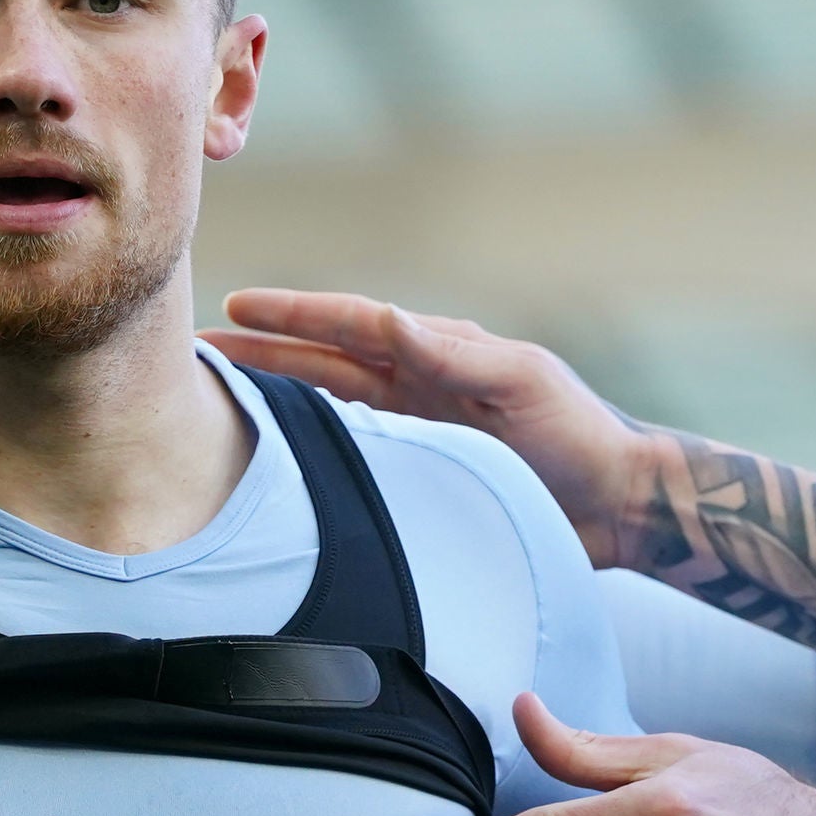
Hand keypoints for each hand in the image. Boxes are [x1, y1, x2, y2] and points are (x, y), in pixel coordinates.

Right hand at [210, 292, 651, 570]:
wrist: (619, 507)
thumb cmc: (580, 436)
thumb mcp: (521, 383)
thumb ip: (455, 354)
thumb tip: (389, 319)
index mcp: (439, 353)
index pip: (351, 325)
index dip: (292, 315)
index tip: (234, 308)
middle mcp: (419, 386)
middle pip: (323, 361)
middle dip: (262, 351)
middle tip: (195, 349)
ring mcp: (416, 431)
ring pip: (327, 406)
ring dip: (275, 397)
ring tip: (218, 395)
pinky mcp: (422, 475)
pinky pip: (351, 455)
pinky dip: (309, 449)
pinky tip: (272, 459)